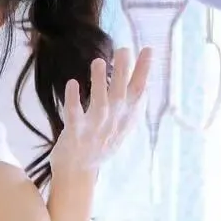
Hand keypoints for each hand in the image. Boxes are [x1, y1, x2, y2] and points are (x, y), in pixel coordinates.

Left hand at [50, 47, 151, 174]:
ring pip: (100, 103)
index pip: (139, 92)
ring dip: (100, 82)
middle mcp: (112, 122)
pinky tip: (72, 83)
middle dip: (124, 72)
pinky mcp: (75, 133)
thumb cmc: (98, 145)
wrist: (78, 172)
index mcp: (124, 118)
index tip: (148, 49)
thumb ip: (131, 108)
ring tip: (98, 61)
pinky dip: (73, 99)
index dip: (144, 71)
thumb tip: (144, 85)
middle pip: (121, 94)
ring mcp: (94, 129)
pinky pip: (74, 114)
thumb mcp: (121, 127)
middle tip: (124, 49)